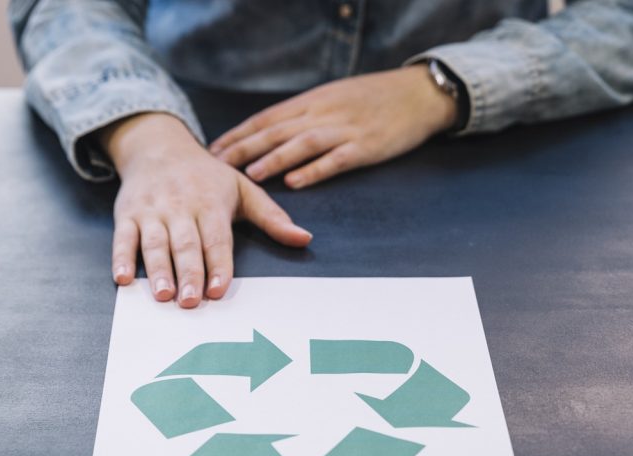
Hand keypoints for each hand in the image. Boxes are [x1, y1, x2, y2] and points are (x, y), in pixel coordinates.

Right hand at [99, 113, 311, 307]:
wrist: (158, 146)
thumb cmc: (206, 175)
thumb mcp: (243, 188)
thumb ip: (272, 217)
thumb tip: (304, 238)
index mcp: (211, 203)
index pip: (216, 238)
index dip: (218, 264)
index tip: (219, 288)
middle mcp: (180, 207)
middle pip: (185, 244)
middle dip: (188, 273)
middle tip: (190, 301)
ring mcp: (152, 211)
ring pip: (154, 243)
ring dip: (157, 270)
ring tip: (162, 295)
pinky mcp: (128, 215)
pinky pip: (123, 238)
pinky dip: (121, 258)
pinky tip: (123, 278)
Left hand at [209, 65, 457, 188]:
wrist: (417, 94)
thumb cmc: (374, 98)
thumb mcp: (333, 97)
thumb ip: (304, 114)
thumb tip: (271, 132)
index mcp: (313, 101)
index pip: (267, 118)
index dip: (239, 134)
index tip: (215, 149)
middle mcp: (323, 113)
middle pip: (277, 130)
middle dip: (245, 148)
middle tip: (219, 165)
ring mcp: (345, 130)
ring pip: (302, 144)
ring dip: (274, 159)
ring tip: (251, 175)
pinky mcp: (366, 147)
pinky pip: (335, 160)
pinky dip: (313, 172)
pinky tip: (295, 183)